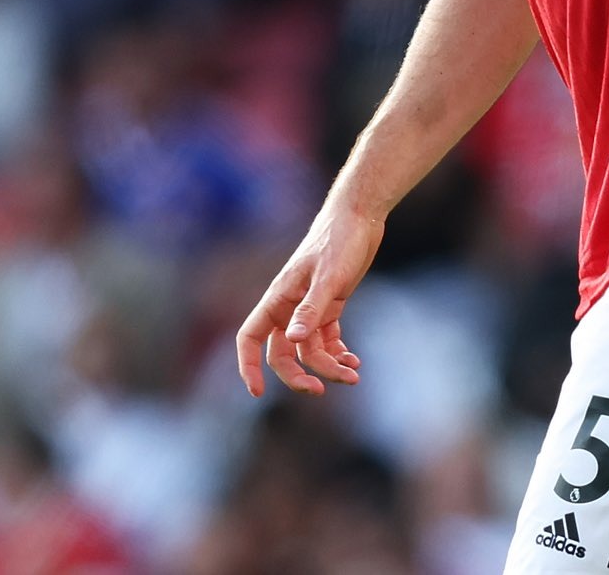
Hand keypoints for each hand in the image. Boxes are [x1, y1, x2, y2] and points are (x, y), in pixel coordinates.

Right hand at [235, 197, 382, 396]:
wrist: (360, 216)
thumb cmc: (339, 240)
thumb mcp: (328, 276)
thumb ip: (311, 308)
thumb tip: (292, 340)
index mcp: (278, 298)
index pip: (250, 338)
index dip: (248, 366)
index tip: (257, 393)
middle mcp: (289, 307)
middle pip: (282, 354)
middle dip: (298, 375)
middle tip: (321, 390)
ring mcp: (309, 307)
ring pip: (309, 350)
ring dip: (328, 366)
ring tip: (353, 374)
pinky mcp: (330, 305)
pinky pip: (327, 340)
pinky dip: (338, 353)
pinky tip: (354, 360)